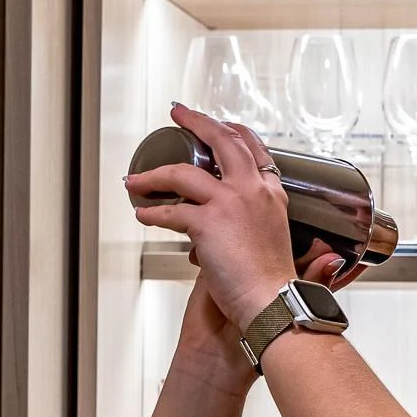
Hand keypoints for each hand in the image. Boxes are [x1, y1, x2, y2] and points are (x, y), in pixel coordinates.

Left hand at [125, 104, 298, 327]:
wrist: (274, 303)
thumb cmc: (274, 284)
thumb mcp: (279, 244)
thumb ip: (261, 228)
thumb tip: (243, 233)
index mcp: (272, 194)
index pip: (253, 149)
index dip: (232, 132)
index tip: (219, 125)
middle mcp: (252, 191)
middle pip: (222, 141)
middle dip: (197, 121)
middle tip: (179, 113)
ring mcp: (230, 203)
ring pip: (184, 173)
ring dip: (155, 174)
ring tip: (137, 179)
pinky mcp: (208, 223)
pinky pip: (171, 212)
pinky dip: (152, 214)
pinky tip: (143, 215)